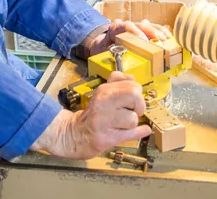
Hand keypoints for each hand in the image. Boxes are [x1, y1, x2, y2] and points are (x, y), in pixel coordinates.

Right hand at [30, 72, 151, 158]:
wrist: (74, 134)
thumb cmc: (93, 114)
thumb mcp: (102, 93)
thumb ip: (117, 83)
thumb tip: (132, 78)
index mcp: (104, 90)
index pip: (132, 84)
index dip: (137, 93)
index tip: (132, 102)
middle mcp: (103, 103)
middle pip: (135, 96)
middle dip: (139, 106)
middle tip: (133, 112)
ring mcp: (104, 121)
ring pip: (133, 118)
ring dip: (132, 123)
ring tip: (123, 124)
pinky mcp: (106, 138)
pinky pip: (130, 134)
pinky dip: (139, 133)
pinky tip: (143, 131)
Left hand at [87, 19, 171, 56]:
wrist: (101, 45)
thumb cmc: (102, 49)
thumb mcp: (101, 50)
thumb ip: (108, 49)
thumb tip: (117, 49)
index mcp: (116, 28)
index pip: (126, 25)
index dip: (136, 31)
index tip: (143, 39)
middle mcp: (127, 25)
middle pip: (140, 25)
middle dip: (151, 32)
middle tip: (159, 41)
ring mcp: (135, 27)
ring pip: (148, 25)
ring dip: (158, 31)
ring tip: (166, 39)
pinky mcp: (142, 32)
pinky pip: (153, 29)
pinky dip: (161, 32)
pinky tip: (169, 36)